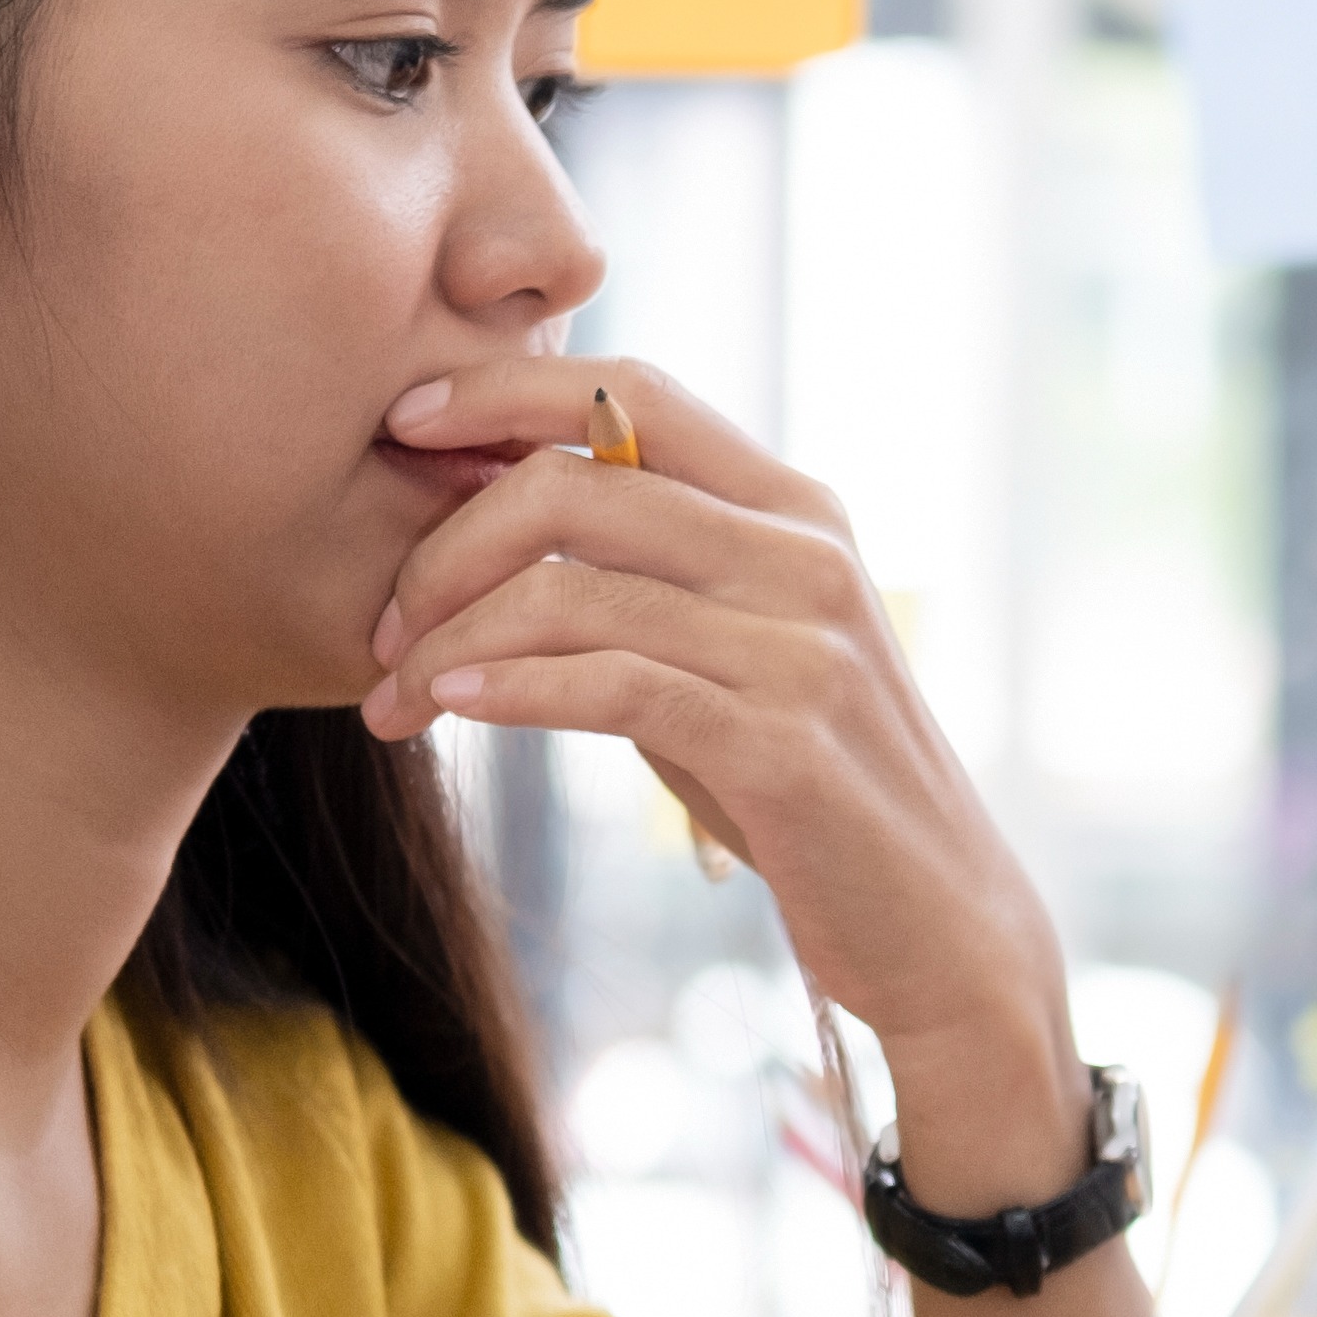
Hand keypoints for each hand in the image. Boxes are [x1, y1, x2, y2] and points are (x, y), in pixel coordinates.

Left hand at [362, 357, 1088, 1210]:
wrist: (937, 927)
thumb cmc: (808, 790)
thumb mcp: (737, 656)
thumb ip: (653, 579)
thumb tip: (497, 519)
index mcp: (796, 510)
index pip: (634, 392)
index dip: (505, 389)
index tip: (401, 428)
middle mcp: (807, 555)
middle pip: (578, 485)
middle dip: (445, 546)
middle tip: (378, 624)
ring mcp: (802, 646)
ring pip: (575, 590)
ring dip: (452, 640)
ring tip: (392, 696)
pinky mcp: (784, 742)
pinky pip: (612, 683)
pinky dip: (510, 690)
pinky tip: (451, 707)